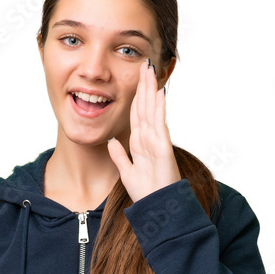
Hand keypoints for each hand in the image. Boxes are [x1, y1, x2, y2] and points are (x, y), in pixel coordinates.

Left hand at [106, 59, 180, 202]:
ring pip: (152, 110)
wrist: (157, 208)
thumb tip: (112, 141)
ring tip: (151, 70)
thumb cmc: (147, 193)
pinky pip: (159, 123)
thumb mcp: (127, 172)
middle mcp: (149, 138)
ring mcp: (157, 141)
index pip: (137, 113)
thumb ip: (120, 156)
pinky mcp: (162, 147)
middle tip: (145, 64)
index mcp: (141, 143)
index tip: (135, 79)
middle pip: (145, 106)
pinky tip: (159, 92)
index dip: (136, 96)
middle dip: (144, 85)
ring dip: (151, 89)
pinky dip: (159, 107)